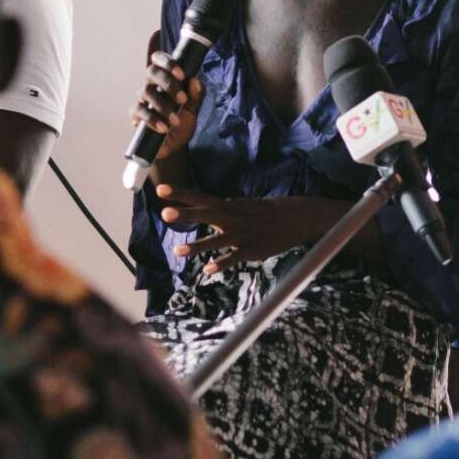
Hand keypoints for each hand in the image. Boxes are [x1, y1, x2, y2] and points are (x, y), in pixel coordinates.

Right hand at [130, 54, 204, 161]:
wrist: (173, 146)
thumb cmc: (181, 122)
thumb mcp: (193, 110)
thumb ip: (196, 96)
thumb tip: (196, 81)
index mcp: (164, 78)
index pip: (159, 59)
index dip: (168, 63)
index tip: (182, 74)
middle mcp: (150, 84)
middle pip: (152, 72)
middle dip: (168, 83)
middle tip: (182, 99)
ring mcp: (141, 98)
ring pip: (146, 92)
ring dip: (163, 106)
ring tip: (176, 121)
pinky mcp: (135, 114)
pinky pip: (139, 111)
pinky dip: (152, 119)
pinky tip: (163, 128)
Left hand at [156, 189, 346, 274]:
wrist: (297, 217)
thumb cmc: (265, 212)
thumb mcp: (242, 206)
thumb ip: (220, 209)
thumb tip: (198, 208)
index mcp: (229, 206)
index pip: (201, 197)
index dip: (181, 194)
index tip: (160, 189)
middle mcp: (233, 217)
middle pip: (207, 214)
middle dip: (186, 214)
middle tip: (165, 213)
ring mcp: (243, 234)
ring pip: (217, 240)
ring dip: (198, 246)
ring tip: (178, 252)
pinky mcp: (253, 249)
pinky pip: (234, 257)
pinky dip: (222, 263)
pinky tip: (208, 270)